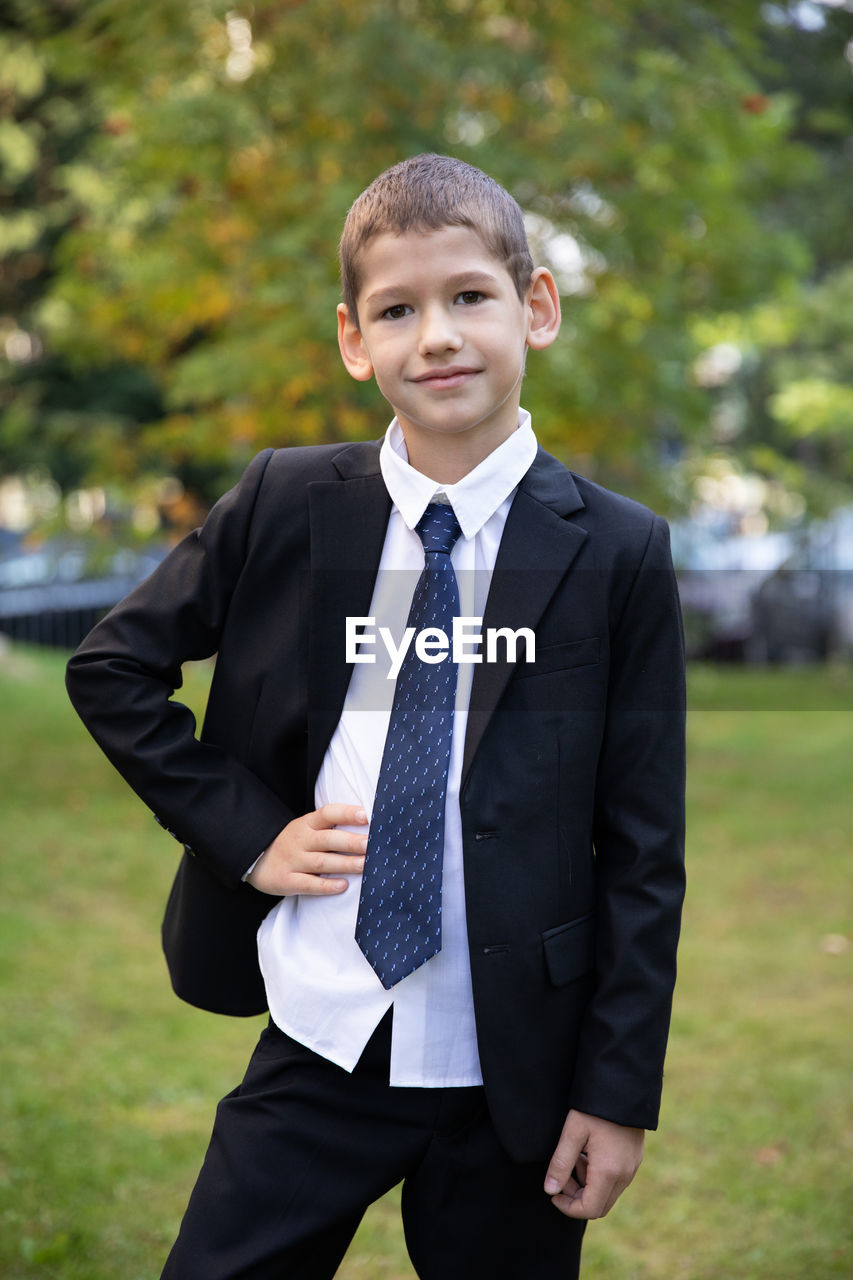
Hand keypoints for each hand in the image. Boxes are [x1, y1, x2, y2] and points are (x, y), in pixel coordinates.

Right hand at [246, 803, 367, 896]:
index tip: (367, 815)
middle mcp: (300, 840)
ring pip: (322, 862)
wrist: (255, 858)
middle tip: (371, 844)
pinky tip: (343, 886)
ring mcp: (293, 860)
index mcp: (307, 823)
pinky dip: (326, 886)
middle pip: (328, 839)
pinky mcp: (286, 880)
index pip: (328, 813)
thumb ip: (330, 826)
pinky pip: (308, 884)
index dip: (347, 813)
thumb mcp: (306, 828)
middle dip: (351, 842)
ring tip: (365, 865)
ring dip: (345, 864)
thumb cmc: (293, 843)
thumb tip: (368, 825)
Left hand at [544, 1110, 643, 1218]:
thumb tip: (549, 1190)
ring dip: (587, 1185)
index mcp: (609, 1172)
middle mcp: (625, 1175)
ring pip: (608, 1193)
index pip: (590, 1209)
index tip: (553, 1193)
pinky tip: (587, 1153)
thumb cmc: (595, 1107)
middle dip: (577, 1198)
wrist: (623, 1085)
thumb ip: (560, 1164)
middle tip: (562, 1177)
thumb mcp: (572, 1133)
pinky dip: (599, 1176)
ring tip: (573, 1158)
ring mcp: (632, 1167)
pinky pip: (616, 1180)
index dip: (568, 1208)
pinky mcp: (634, 1158)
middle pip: (600, 1205)